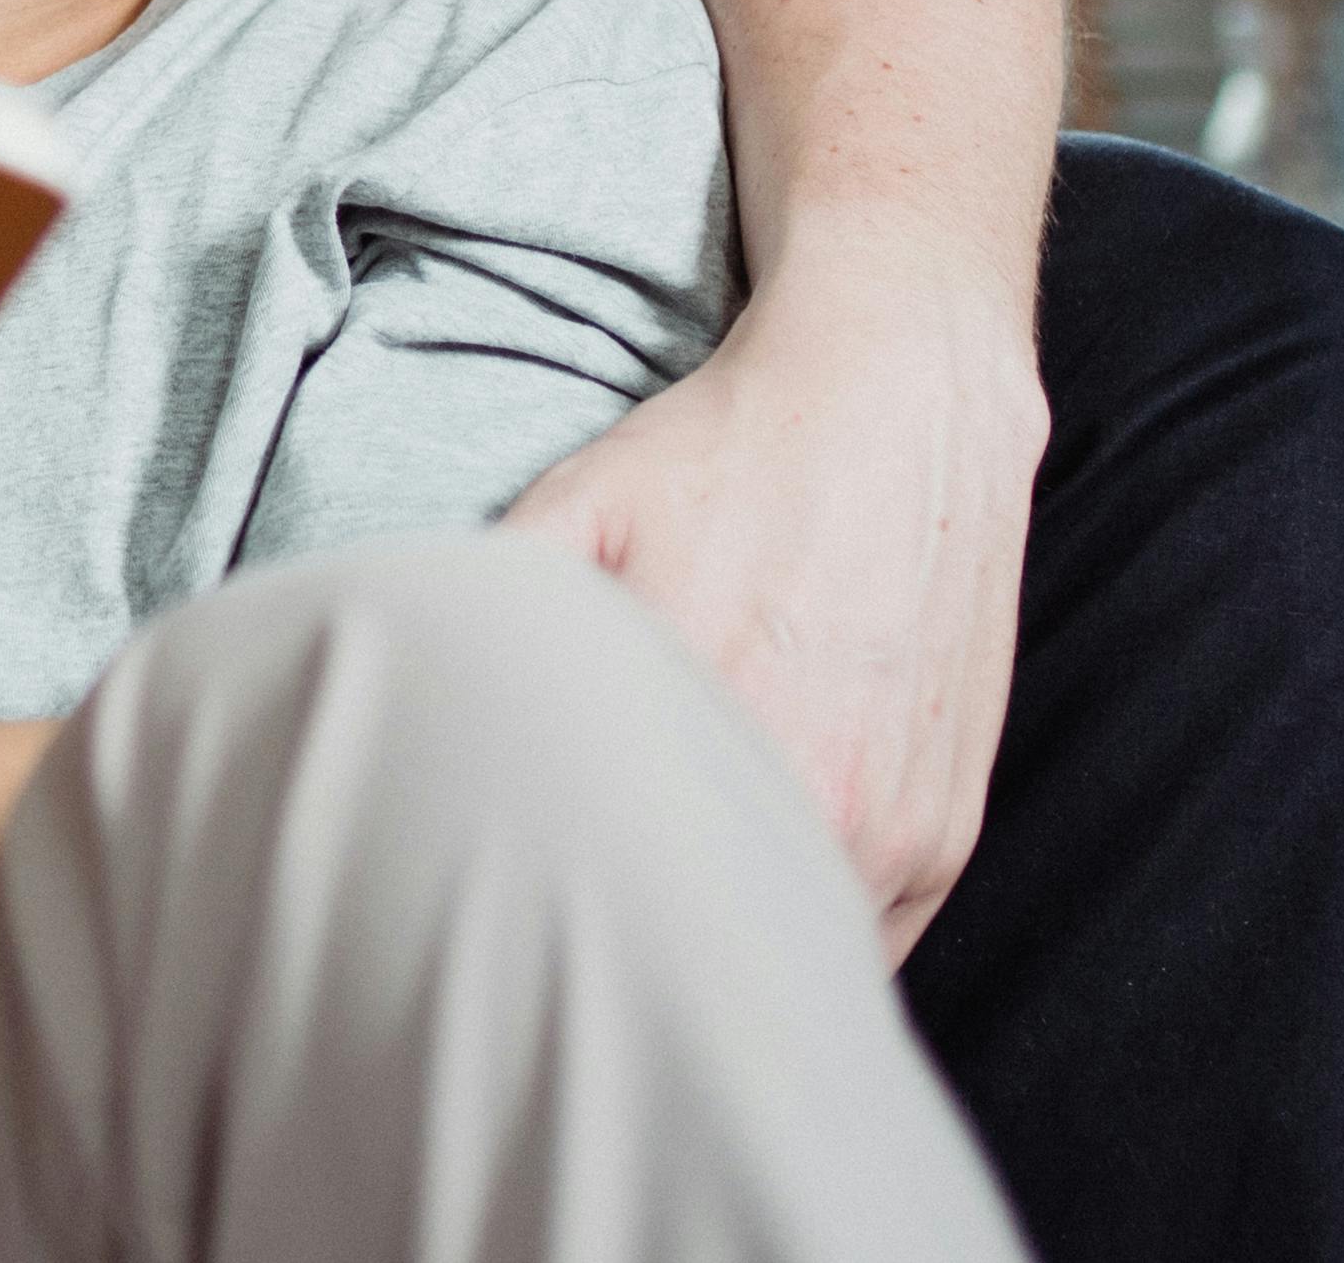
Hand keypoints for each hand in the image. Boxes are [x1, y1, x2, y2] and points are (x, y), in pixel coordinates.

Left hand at [501, 221, 1043, 954]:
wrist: (901, 393)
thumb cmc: (730, 451)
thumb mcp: (578, 504)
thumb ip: (494, 606)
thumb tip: (396, 682)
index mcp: (711, 722)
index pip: (604, 884)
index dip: (554, 900)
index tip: (514, 889)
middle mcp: (817, 795)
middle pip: (696, 941)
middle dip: (635, 940)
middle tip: (576, 912)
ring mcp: (896, 828)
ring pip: (787, 952)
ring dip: (725, 945)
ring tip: (662, 903)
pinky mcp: (947, 832)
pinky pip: (872, 939)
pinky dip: (806, 931)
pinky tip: (750, 885)